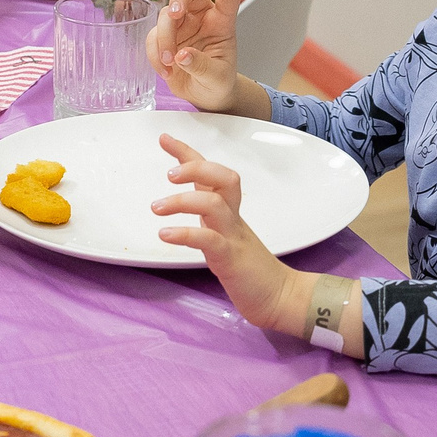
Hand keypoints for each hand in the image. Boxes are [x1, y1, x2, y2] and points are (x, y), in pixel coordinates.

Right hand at [149, 0, 247, 112]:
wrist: (205, 96)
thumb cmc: (218, 82)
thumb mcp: (217, 78)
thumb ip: (202, 66)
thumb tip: (182, 55)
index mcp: (221, 22)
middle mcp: (201, 17)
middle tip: (174, 15)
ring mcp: (181, 25)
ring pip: (165, 16)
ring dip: (164, 39)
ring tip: (170, 64)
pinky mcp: (164, 37)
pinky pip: (152, 36)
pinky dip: (154, 54)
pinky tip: (166, 71)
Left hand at [152, 133, 301, 330]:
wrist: (280, 298)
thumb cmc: (251, 271)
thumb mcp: (225, 237)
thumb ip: (208, 220)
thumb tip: (184, 208)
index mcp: (230, 212)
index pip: (211, 173)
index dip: (188, 153)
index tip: (165, 138)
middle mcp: (233, 218)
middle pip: (222, 177)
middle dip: (194, 167)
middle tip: (168, 175)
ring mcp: (234, 236)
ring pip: (212, 203)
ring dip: (181, 200)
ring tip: (156, 208)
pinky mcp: (231, 258)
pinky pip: (209, 239)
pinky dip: (185, 233)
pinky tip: (165, 234)